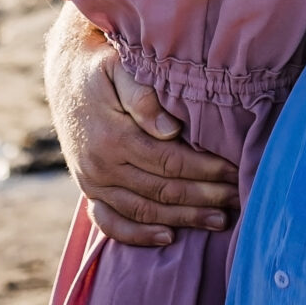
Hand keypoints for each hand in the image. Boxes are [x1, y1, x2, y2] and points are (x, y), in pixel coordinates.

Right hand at [45, 7, 236, 246]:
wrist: (67, 72)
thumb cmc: (103, 66)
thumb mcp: (119, 68)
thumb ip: (142, 96)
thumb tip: (170, 129)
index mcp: (113, 137)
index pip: (170, 162)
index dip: (206, 170)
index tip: (235, 171)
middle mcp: (100, 166)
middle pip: (162, 191)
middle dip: (204, 197)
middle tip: (239, 198)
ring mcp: (92, 182)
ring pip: (144, 211)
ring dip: (184, 219)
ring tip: (219, 221)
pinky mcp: (88, 190)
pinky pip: (110, 223)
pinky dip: (138, 236)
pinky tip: (168, 237)